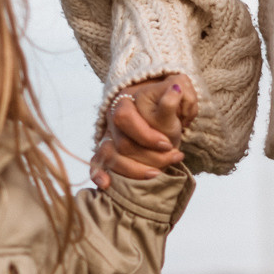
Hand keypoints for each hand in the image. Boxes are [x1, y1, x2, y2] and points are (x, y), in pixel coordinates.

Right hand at [90, 74, 195, 188]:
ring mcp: (107, 136)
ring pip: (111, 157)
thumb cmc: (164, 101)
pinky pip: (96, 163)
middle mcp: (111, 119)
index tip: (168, 144)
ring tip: (158, 174)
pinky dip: (99, 174)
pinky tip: (106, 184)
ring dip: (134, 170)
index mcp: (123, 101)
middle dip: (150, 155)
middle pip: (122, 143)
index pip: (125, 118)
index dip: (146, 134)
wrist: (157, 106)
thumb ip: (174, 91)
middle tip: (174, 157)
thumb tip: (176, 90)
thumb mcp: (172, 91)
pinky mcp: (106, 151)